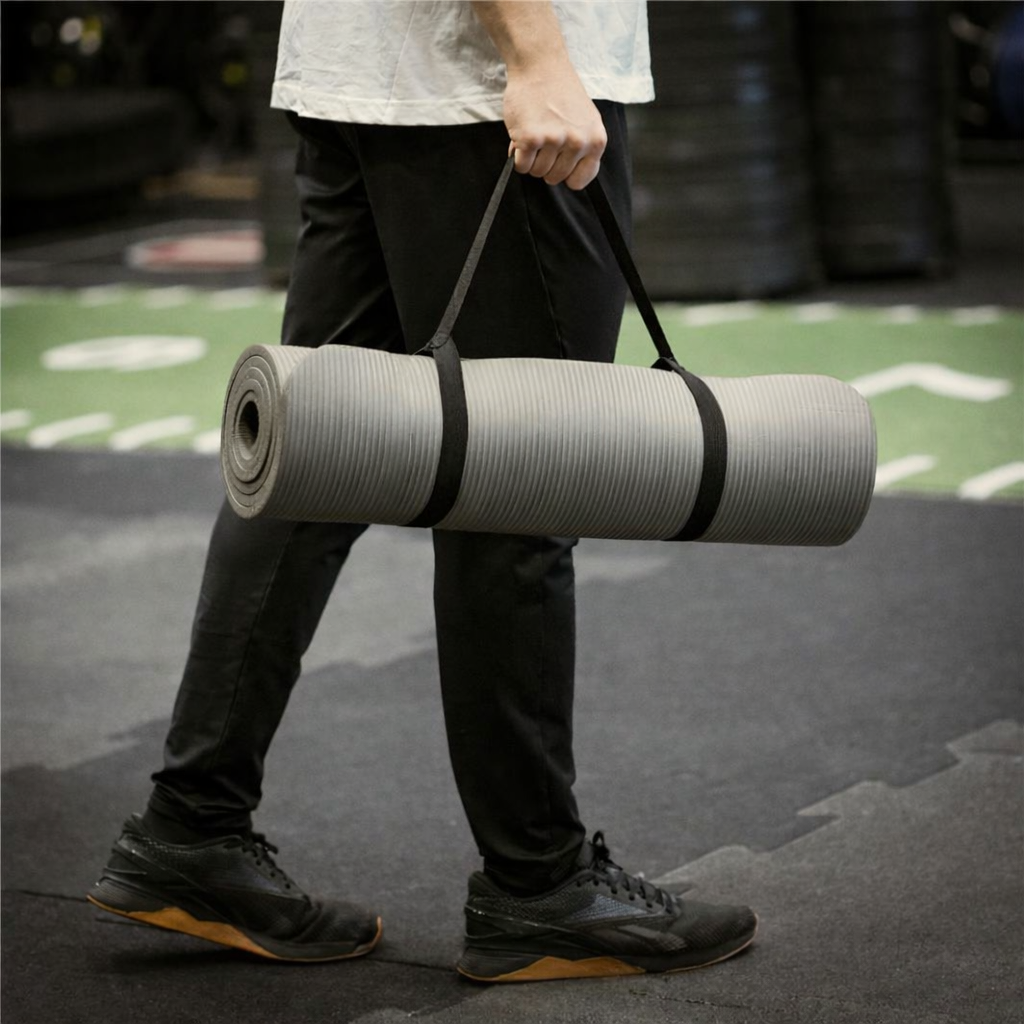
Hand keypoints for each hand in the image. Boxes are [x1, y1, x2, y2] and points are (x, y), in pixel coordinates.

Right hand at [471, 1, 605, 190]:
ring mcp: (554, 140)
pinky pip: (521, 166)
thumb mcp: (584, 121)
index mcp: (595, 140)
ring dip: (530, 158)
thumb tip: (569, 178)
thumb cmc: (559, 92)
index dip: (565, 174)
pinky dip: (517, 155)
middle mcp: (578, 142)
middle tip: (543, 140)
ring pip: (537, 173)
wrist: (540, 64)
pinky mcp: (531, 138)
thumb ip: (582, 148)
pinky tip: (522, 135)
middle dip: (545, 164)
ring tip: (534, 132)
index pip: (579, 181)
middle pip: (555, 179)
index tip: (558, 162)